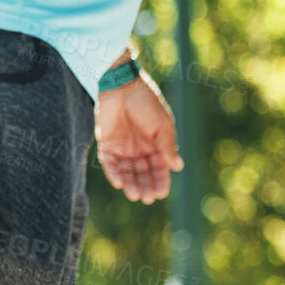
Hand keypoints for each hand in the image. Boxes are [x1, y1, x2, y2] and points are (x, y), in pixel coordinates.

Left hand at [96, 71, 182, 202]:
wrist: (122, 86)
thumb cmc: (146, 103)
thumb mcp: (162, 125)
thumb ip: (168, 146)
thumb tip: (178, 167)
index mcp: (156, 144)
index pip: (159, 167)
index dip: (160, 180)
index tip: (162, 193)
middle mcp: (139, 149)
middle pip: (142, 173)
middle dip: (145, 185)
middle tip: (147, 198)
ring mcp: (122, 147)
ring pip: (126, 171)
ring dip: (130, 183)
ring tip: (135, 195)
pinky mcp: (106, 144)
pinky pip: (110, 163)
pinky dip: (114, 174)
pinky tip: (119, 184)